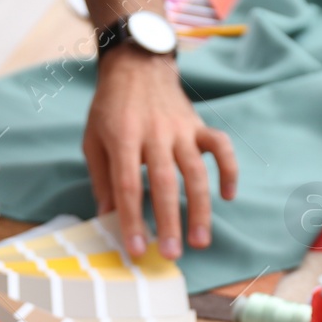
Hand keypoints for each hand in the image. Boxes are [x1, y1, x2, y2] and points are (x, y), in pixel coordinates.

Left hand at [84, 47, 238, 259]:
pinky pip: (221, 148)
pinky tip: (228, 195)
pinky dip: (229, 170)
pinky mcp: (199, 125)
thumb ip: (102, 180)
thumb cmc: (110, 108)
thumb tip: (107, 218)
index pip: (128, 185)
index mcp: (123, 137)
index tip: (137, 249)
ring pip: (196, 172)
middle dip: (170, 222)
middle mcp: (155, 133)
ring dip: (201, 209)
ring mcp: (181, 129)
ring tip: (200, 241)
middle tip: (172, 255)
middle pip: (165, 182)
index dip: (132, 220)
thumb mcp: (93, 140)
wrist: (137, 66)